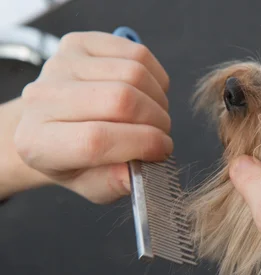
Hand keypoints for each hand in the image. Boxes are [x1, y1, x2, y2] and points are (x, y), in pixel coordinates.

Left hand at [11, 31, 171, 203]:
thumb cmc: (75, 158)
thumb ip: (113, 184)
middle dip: (156, 120)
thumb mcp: (92, 185)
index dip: (141, 144)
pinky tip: (152, 93)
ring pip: (133, 73)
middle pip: (119, 100)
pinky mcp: (78, 43)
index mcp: (38, 142)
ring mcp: (60, 64)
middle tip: (162, 134)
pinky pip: (135, 53)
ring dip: (159, 99)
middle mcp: (41, 98)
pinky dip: (156, 77)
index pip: (95, 140)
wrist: (53, 124)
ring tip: (156, 115)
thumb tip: (136, 173)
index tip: (163, 150)